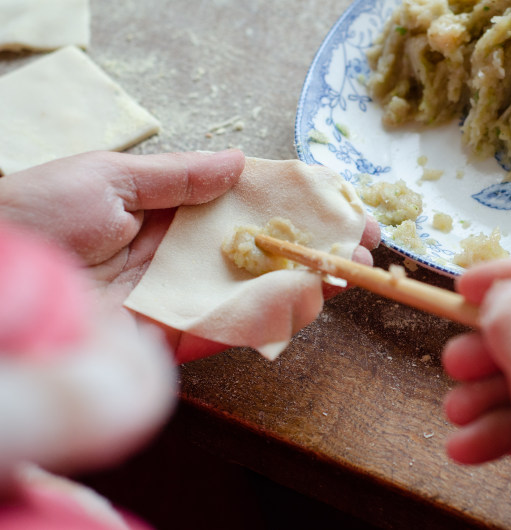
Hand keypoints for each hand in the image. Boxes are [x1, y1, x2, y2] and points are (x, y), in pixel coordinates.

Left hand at [0, 150, 380, 362]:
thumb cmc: (34, 213)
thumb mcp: (108, 177)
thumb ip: (177, 177)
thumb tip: (241, 162)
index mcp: (173, 213)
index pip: (251, 207)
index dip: (300, 206)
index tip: (344, 206)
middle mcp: (184, 257)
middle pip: (265, 253)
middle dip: (317, 249)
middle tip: (364, 249)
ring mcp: (180, 298)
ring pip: (256, 294)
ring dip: (307, 285)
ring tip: (348, 274)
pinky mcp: (167, 338)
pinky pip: (225, 330)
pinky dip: (267, 319)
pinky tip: (305, 303)